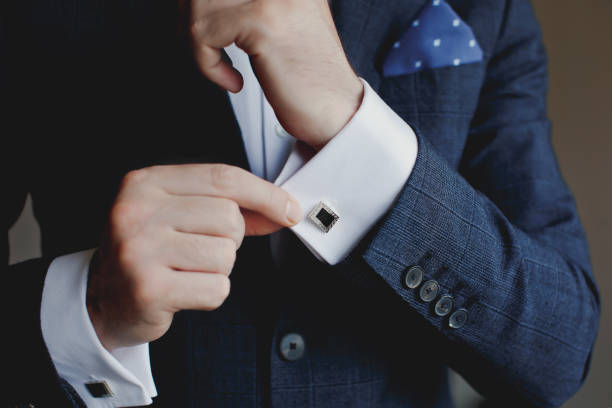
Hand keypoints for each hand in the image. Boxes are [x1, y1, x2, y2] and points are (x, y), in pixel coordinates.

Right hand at [87, 164, 301, 349]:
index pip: (222, 178)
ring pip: (226, 255)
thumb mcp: (177, 215)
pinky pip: (216, 289)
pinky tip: (183, 291)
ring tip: (186, 271)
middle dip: (230, 240)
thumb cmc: (148, 252)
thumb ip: (226, 206)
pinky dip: (210, 294)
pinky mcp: (149, 289)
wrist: (102, 300)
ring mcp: (140, 250)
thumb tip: (281, 209)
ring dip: (218, 269)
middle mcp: (138, 211)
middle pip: (229, 218)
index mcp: (146, 183)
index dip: (264, 194)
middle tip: (199, 251)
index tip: (289, 209)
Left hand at [190, 0, 363, 149]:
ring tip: (220, 68)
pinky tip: (233, 82)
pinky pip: (204, 32)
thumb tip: (200, 2)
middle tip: (204, 49)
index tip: (200, 28)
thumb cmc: (309, 79)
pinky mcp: (262, 21)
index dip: (200, 5)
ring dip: (198, 42)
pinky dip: (207, 64)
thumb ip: (248, 5)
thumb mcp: (280, 25)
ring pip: (200, 3)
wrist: (338, 112)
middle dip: (192, 18)